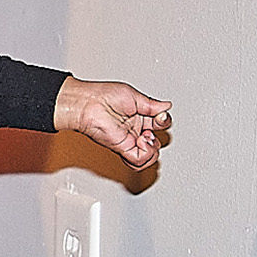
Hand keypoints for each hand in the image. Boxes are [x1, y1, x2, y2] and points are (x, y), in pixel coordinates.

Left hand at [54, 77, 171, 169]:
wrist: (89, 104)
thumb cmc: (103, 96)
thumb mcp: (135, 97)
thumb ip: (153, 105)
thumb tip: (167, 107)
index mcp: (138, 117)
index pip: (160, 125)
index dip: (164, 121)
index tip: (161, 114)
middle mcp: (134, 130)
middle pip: (156, 143)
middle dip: (159, 137)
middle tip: (152, 128)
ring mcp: (128, 140)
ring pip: (150, 157)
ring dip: (154, 149)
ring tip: (146, 137)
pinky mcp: (122, 148)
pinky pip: (139, 161)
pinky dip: (146, 153)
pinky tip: (141, 141)